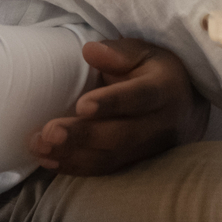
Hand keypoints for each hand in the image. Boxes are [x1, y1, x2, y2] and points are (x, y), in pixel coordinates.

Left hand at [28, 38, 201, 175]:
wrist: (182, 104)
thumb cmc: (154, 72)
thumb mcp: (144, 52)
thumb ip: (119, 53)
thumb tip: (90, 51)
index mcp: (164, 90)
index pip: (139, 98)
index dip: (112, 103)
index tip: (82, 104)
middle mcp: (159, 124)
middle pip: (121, 135)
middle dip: (82, 135)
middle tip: (49, 132)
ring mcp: (148, 149)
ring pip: (110, 157)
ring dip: (72, 154)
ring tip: (39, 146)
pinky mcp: (134, 164)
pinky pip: (104, 170)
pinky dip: (74, 167)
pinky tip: (48, 160)